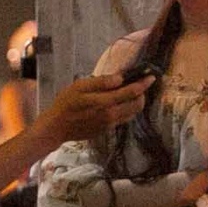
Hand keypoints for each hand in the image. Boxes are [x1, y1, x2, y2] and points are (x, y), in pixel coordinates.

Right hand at [35, 71, 153, 148]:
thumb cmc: (65, 103)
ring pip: (132, 113)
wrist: (56, 127)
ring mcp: (110, 125)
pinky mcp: (106, 130)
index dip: (143, 84)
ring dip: (136, 103)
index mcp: (106, 102)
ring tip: (131, 93)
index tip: (151, 76)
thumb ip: (101, 82)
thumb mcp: (79, 86)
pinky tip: (119, 103)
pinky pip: (123, 119)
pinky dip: (127, 110)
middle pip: (137, 105)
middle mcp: (111, 115)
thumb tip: (120, 78)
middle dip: (142, 94)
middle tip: (139, 84)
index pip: (132, 92)